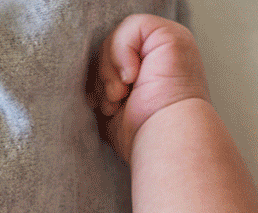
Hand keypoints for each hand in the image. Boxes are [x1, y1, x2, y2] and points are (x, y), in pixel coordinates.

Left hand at [92, 14, 210, 160]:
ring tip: (120, 96)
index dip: (99, 77)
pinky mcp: (171, 35)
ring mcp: (168, 42)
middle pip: (109, 45)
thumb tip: (86, 79)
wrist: (164, 140)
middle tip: (114, 101)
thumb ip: (104, 85)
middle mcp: (160, 53)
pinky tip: (131, 79)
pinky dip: (121, 54)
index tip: (102, 104)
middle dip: (103, 76)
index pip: (110, 57)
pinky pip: (131, 27)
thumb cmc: (142, 134)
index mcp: (150, 68)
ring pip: (115, 37)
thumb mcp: (113, 106)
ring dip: (109, 70)